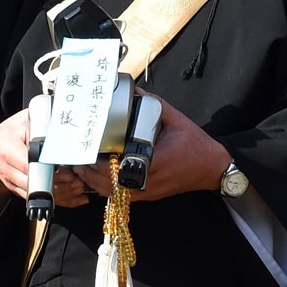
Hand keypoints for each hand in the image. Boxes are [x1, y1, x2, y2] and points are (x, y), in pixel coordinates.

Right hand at [0, 108, 89, 215]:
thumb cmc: (7, 136)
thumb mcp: (19, 122)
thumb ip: (37, 119)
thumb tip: (59, 112)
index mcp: (8, 150)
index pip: (29, 164)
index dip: (48, 168)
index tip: (66, 168)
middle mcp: (9, 170)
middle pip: (36, 183)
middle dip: (60, 183)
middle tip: (78, 178)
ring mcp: (14, 184)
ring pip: (41, 195)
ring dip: (62, 193)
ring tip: (79, 185)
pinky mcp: (21, 192)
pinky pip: (42, 200)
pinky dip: (61, 200)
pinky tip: (76, 197)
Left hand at [74, 97, 230, 204]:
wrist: (211, 168)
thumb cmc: (194, 143)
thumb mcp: (175, 118)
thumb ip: (152, 103)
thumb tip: (131, 90)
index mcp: (154, 161)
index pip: (118, 167)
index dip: (98, 163)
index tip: (85, 152)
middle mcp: (149, 181)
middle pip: (110, 183)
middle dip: (90, 173)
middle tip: (75, 161)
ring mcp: (147, 192)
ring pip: (113, 194)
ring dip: (94, 183)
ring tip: (80, 169)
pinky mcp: (147, 197)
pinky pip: (121, 197)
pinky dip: (106, 189)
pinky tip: (95, 179)